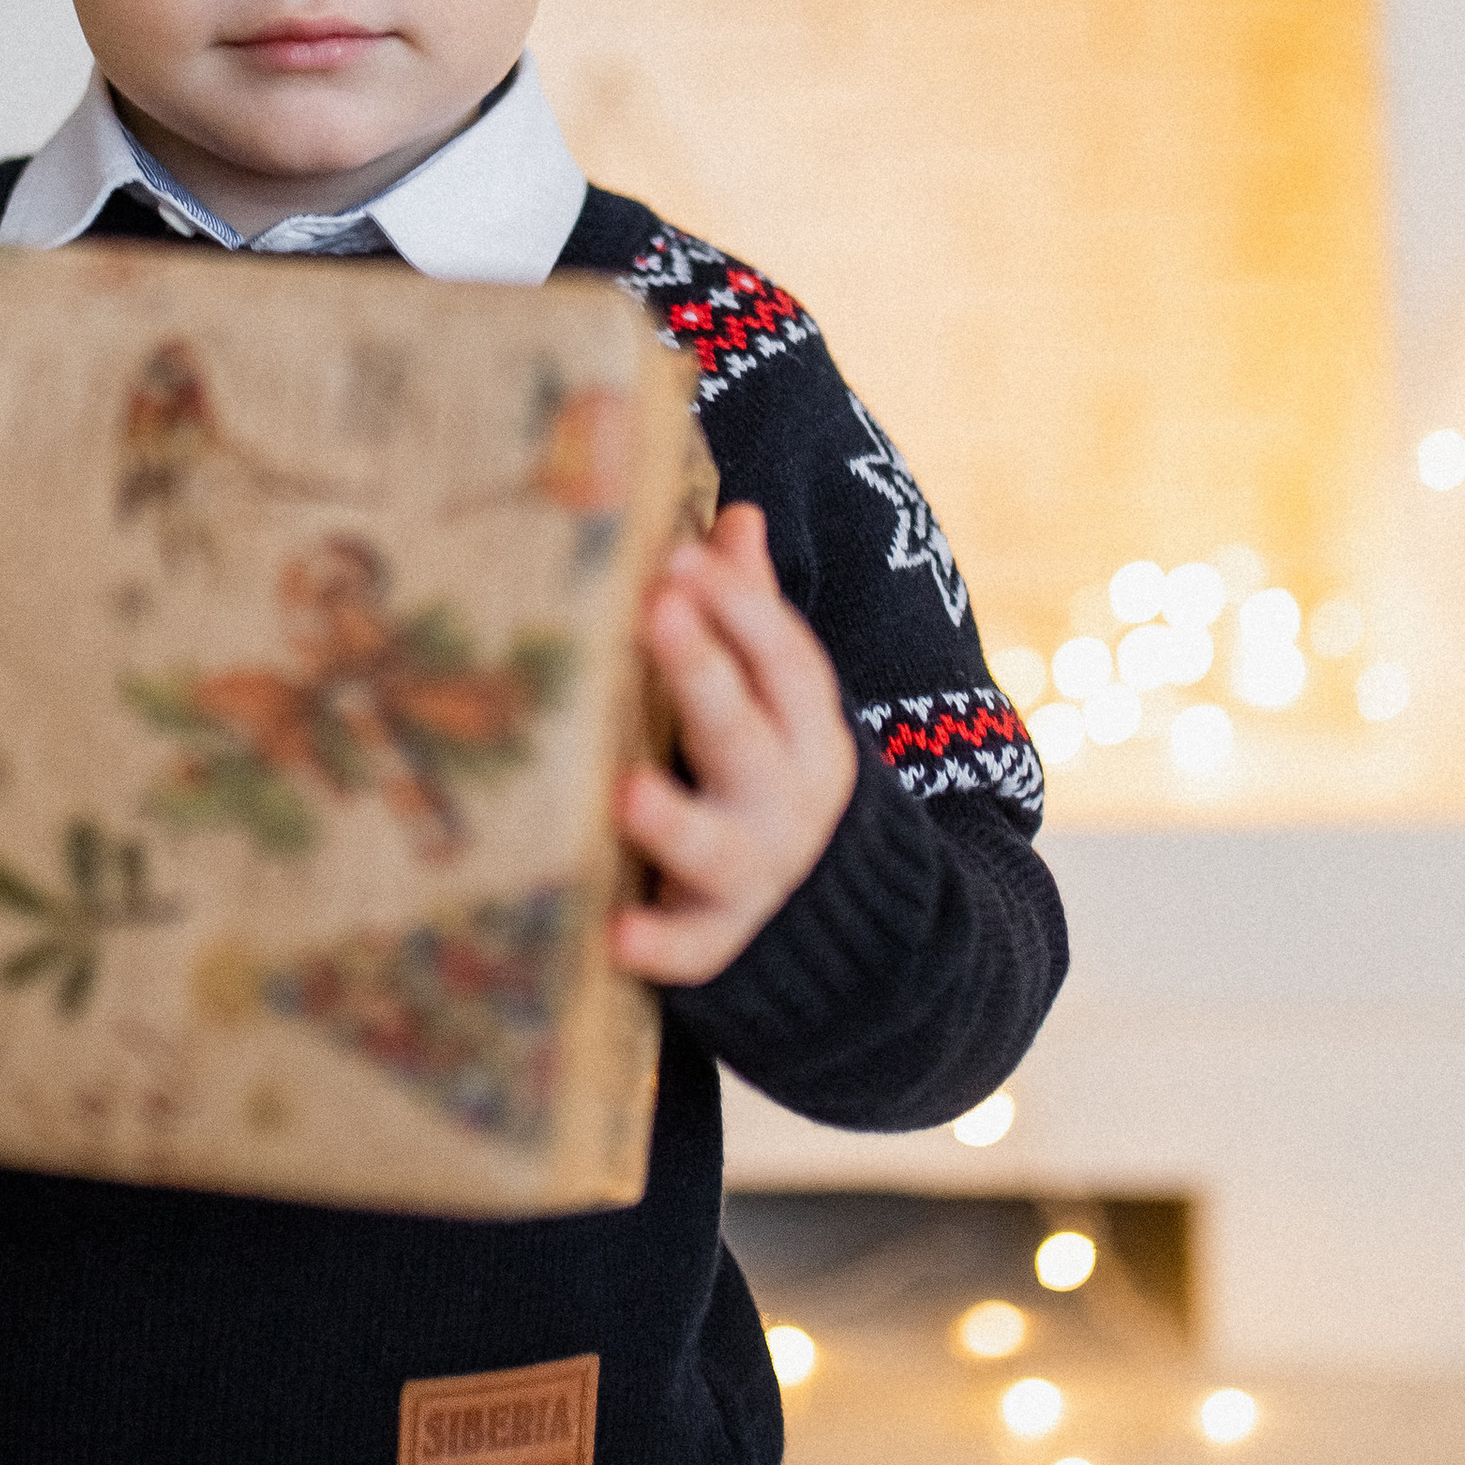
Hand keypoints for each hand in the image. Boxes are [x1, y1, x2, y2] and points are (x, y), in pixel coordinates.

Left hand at [611, 502, 856, 986]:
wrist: (850, 926)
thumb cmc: (772, 771)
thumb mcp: (780, 699)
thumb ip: (752, 612)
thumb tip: (738, 514)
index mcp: (804, 726)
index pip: (782, 656)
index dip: (738, 604)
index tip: (679, 556)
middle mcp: (787, 796)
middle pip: (745, 730)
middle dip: (703, 671)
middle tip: (655, 610)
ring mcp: (756, 872)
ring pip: (718, 845)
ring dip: (673, 819)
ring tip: (625, 793)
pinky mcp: (721, 941)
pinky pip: (694, 950)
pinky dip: (661, 946)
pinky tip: (614, 936)